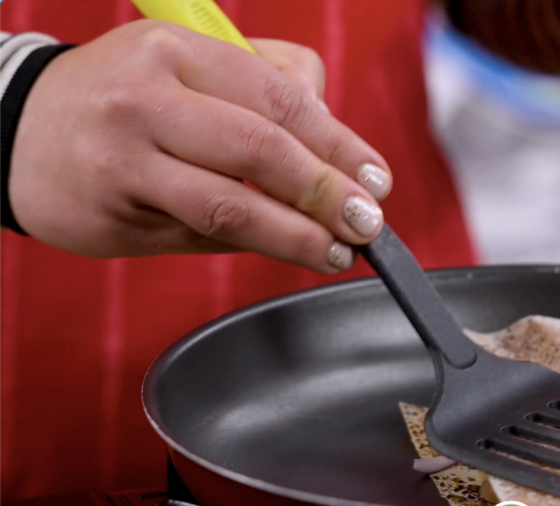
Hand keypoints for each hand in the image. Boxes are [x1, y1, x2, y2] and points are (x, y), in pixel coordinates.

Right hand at [8, 20, 393, 272]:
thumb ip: (267, 82)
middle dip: (327, 191)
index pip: (279, 99)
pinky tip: (284, 250)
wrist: (16, 131)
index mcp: (174, 52)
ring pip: (232, 206)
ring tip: (337, 250)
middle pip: (262, 150)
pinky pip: (201, 237)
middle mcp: (146, 102)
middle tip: (367, 221)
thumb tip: (337, 134)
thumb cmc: (124, 97)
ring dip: (296, 236)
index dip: (339, 144)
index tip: (375, 177)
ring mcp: (125, 163)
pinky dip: (252, 246)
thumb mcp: (189, 64)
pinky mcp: (114, 217)